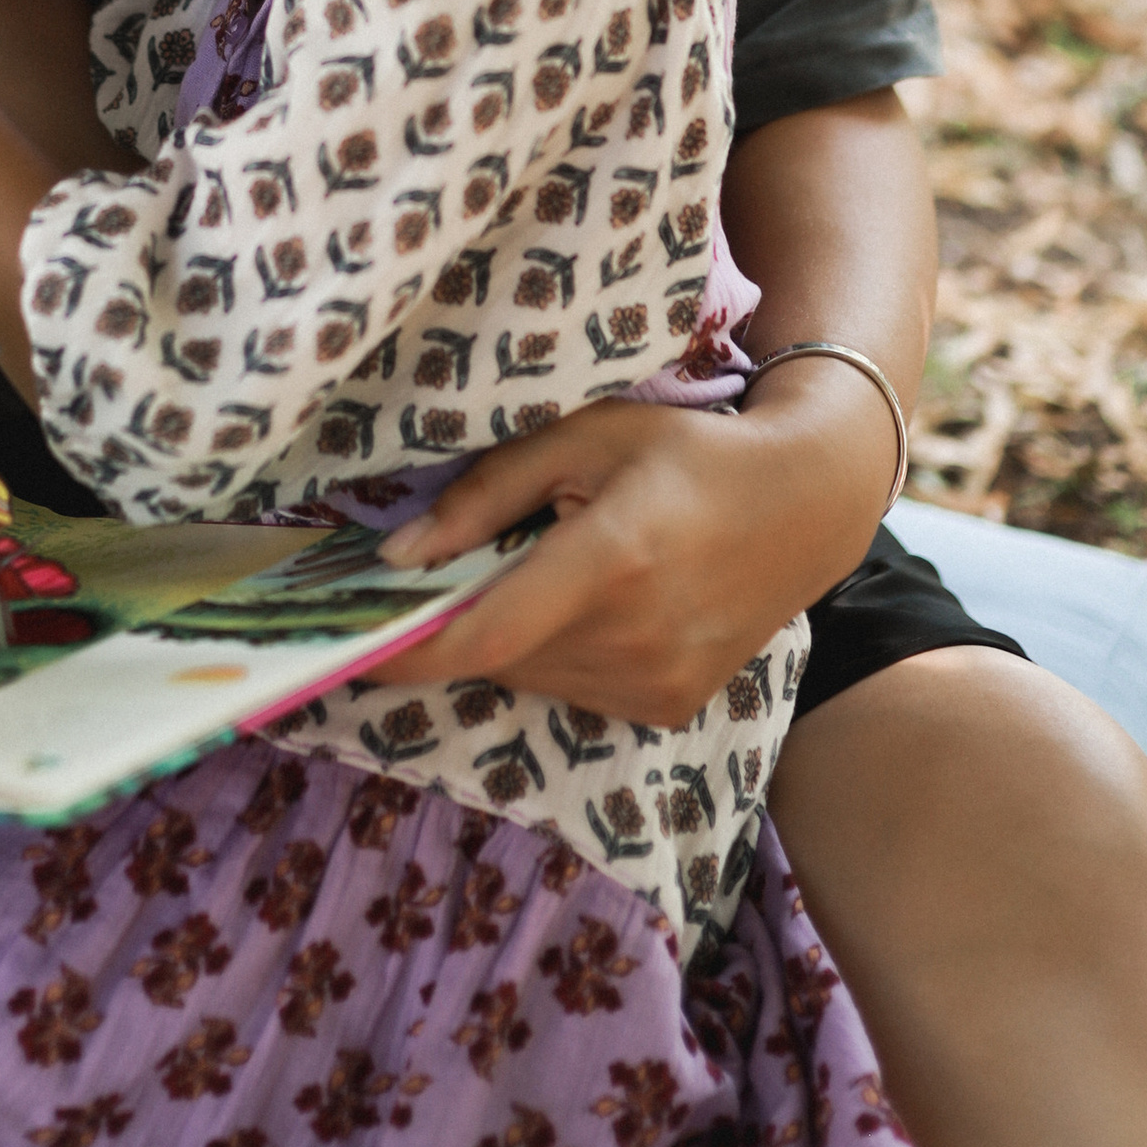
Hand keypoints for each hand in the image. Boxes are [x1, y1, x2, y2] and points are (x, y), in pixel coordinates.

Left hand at [378, 387, 888, 724]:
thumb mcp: (583, 438)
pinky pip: (573, 689)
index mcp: (611, 561)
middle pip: (497, 654)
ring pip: (530, 676)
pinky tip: (591, 601)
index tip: (340, 644)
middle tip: (448, 566)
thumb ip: (484, 494)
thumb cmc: (685, 452)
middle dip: (455, 618)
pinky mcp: (669, 708)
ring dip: (509, 635)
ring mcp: (657, 685)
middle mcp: (635, 639)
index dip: (404, 650)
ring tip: (547, 566)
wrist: (805, 505)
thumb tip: (395, 556)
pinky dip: (555, 653)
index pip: (484, 633)